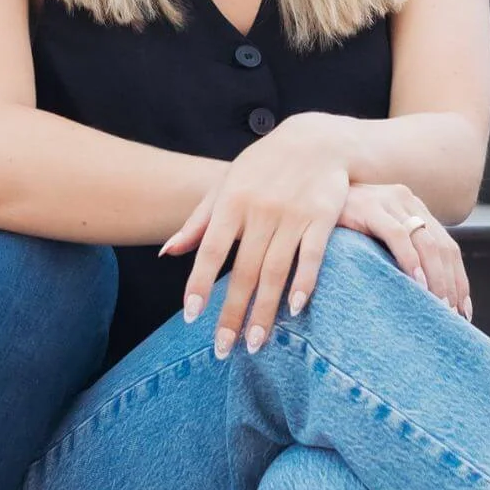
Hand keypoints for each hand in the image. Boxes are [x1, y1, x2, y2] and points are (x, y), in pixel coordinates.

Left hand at [160, 114, 349, 355]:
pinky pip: (312, 256)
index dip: (200, 284)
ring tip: (255, 342)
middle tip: (224, 349)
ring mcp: (292, 215)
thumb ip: (198, 221)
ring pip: (275, 270)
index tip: (192, 317)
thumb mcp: (226, 185)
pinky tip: (295, 309)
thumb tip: (167, 253)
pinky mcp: (323, 217)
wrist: (316, 140)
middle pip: (244, 271)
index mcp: (232, 203)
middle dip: (232, 313)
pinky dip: (304, 283)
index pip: (211, 251)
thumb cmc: (263, 167)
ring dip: (265, 310)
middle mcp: (260, 211)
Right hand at [338, 183, 471, 317]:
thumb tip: (416, 287)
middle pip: (442, 246)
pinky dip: (411, 260)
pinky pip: (397, 235)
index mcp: (411, 206)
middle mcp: (405, 200)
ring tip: (438, 304)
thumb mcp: (370, 233)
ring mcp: (388, 201)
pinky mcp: (368, 207)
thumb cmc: (335, 223)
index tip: (462, 308)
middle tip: (451, 314)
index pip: (447, 245)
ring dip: (436, 277)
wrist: (304, 195)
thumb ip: (393, 248)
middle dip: (451, 283)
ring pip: (426, 242)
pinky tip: (417, 282)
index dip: (458, 278)